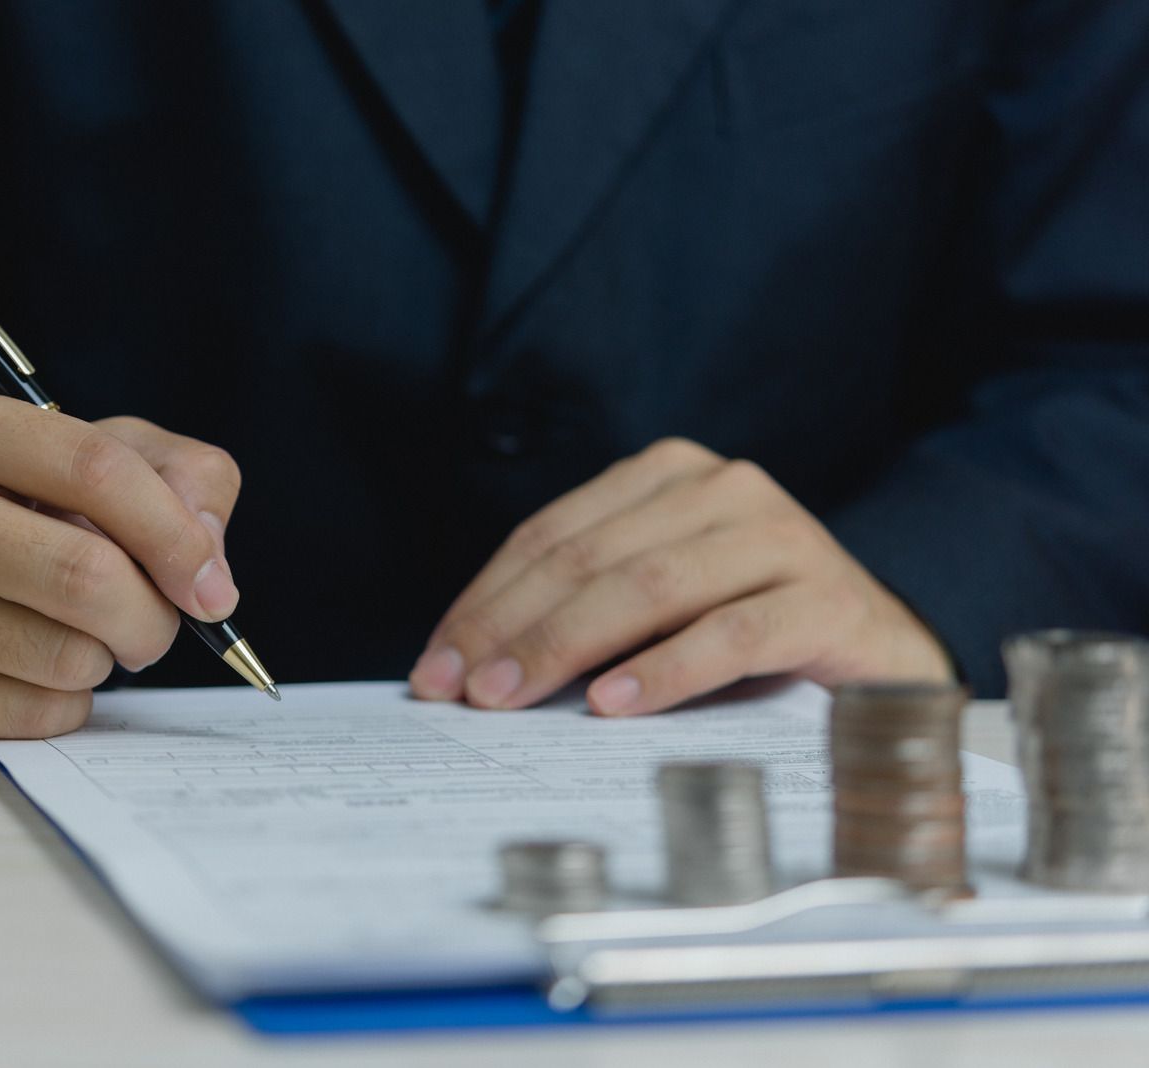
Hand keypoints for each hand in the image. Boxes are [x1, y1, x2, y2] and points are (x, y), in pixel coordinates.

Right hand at [0, 388, 241, 747]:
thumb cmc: (27, 513)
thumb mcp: (108, 458)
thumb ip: (184, 480)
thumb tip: (206, 567)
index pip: (95, 468)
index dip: (174, 533)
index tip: (210, 584)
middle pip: (83, 572)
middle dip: (151, 615)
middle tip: (155, 625)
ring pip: (64, 654)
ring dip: (105, 659)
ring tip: (79, 636)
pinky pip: (32, 713)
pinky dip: (64, 704)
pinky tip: (34, 673)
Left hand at [409, 438, 951, 714]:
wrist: (881, 649)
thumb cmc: (746, 622)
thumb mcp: (657, 601)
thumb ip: (582, 609)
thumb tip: (473, 665)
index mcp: (666, 475)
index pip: (551, 536)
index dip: (485, 600)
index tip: (434, 665)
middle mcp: (723, 488)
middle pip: (590, 560)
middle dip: (512, 628)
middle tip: (461, 689)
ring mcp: (780, 536)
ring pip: (651, 587)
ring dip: (569, 646)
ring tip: (512, 697)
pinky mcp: (827, 598)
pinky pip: (732, 632)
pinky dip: (666, 669)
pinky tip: (613, 703)